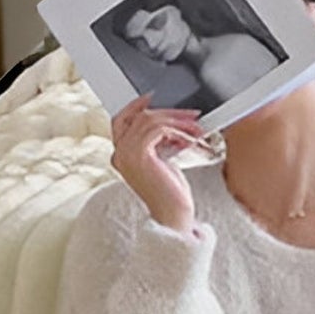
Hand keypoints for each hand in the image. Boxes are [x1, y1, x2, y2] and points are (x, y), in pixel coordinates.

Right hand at [109, 94, 210, 234]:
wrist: (173, 215)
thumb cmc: (170, 193)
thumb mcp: (162, 160)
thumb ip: (158, 141)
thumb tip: (170, 121)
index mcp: (120, 155)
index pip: (121, 119)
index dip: (137, 105)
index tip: (155, 97)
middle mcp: (119, 153)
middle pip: (139, 116)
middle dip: (168, 112)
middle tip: (190, 115)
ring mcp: (126, 154)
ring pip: (150, 120)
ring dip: (178, 120)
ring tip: (195, 127)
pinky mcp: (140, 155)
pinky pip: (158, 129)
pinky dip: (178, 130)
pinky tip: (190, 137)